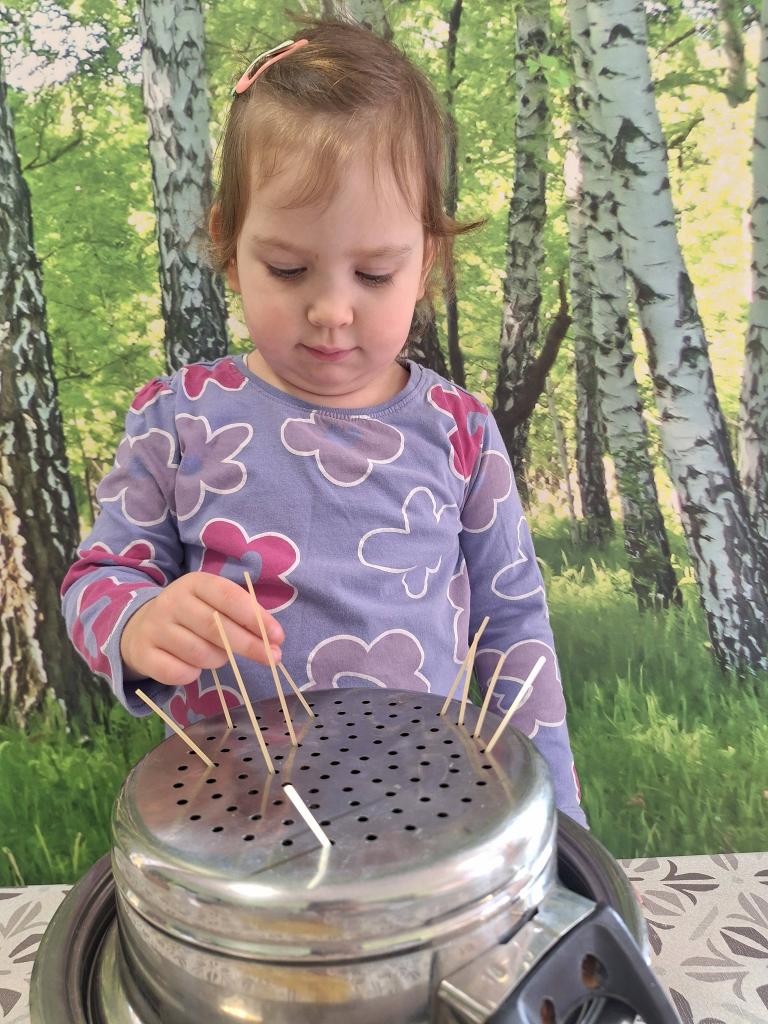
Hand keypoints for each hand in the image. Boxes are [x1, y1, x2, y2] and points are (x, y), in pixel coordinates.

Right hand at [120, 572, 283, 686]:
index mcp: (194, 583)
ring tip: (217, 655)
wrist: (139, 628)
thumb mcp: (213, 603)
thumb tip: (275, 640)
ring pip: (199, 653)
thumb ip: (242, 615)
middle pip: (216, 626)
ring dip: (218, 660)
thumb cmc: (192, 616)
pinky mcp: (143, 655)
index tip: (278, 637)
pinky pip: (179, 673)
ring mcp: (154, 628)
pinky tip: (192, 666)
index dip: (256, 617)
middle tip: (273, 658)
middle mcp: (172, 601)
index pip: (228, 596)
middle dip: (249, 645)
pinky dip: (192, 675)